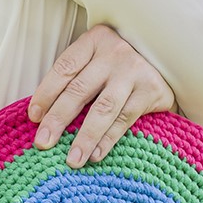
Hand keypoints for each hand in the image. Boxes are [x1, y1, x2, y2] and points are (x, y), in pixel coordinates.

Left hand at [29, 24, 177, 168]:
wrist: (168, 60)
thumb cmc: (120, 67)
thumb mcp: (96, 61)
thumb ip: (75, 80)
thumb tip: (43, 118)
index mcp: (94, 42)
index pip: (64, 68)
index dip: (46, 93)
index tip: (33, 117)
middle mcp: (114, 53)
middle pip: (79, 90)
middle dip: (58, 119)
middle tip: (43, 143)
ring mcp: (134, 71)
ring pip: (103, 108)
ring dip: (85, 137)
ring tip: (72, 160)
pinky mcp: (151, 90)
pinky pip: (125, 120)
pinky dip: (108, 140)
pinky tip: (96, 155)